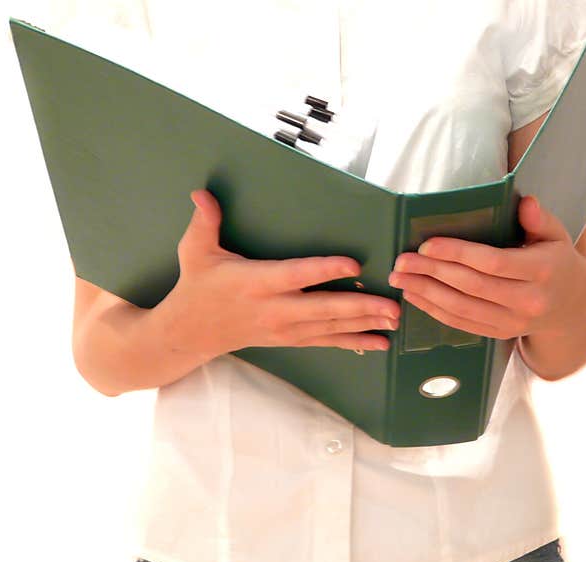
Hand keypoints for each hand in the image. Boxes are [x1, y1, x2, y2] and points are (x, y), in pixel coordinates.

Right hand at [163, 189, 400, 357]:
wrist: (190, 333)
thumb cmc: (197, 287)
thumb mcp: (194, 252)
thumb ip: (204, 222)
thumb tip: (201, 193)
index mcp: (255, 283)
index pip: (295, 275)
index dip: (324, 270)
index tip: (353, 263)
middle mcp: (274, 309)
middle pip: (323, 308)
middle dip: (360, 307)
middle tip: (392, 304)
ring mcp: (284, 328)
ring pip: (330, 328)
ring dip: (365, 324)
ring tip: (395, 319)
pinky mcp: (290, 340)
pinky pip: (327, 342)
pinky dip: (355, 342)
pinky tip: (381, 342)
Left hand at [388, 196, 585, 339]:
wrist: (573, 307)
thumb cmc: (558, 262)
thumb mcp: (557, 235)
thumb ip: (540, 219)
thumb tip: (525, 202)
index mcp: (542, 271)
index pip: (492, 262)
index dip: (457, 254)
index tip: (428, 245)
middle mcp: (527, 301)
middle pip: (471, 286)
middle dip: (432, 272)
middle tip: (402, 261)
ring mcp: (513, 322)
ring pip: (462, 308)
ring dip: (426, 294)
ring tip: (400, 279)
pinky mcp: (500, 334)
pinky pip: (462, 324)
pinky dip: (435, 311)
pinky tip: (415, 297)